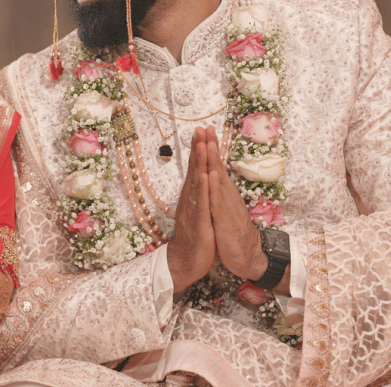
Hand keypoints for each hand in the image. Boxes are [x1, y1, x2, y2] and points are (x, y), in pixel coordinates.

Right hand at [167, 127, 215, 291]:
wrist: (185, 261)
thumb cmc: (193, 236)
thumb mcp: (197, 211)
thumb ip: (197, 195)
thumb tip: (199, 178)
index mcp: (192, 195)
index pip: (195, 168)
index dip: (198, 149)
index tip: (201, 131)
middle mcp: (190, 198)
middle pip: (194, 169)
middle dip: (198, 148)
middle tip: (200, 129)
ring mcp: (193, 209)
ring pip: (197, 182)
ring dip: (199, 163)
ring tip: (202, 145)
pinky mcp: (199, 222)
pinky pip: (201, 202)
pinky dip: (203, 188)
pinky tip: (205, 175)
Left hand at [205, 125, 267, 280]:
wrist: (247, 256)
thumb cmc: (233, 232)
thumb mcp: (223, 210)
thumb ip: (219, 194)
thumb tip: (214, 179)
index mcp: (224, 193)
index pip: (216, 166)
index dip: (209, 149)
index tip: (204, 130)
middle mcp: (227, 195)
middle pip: (217, 166)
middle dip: (211, 147)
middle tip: (206, 127)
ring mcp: (226, 206)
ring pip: (218, 180)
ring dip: (212, 161)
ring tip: (207, 143)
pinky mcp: (224, 219)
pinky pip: (217, 201)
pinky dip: (214, 187)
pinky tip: (211, 175)